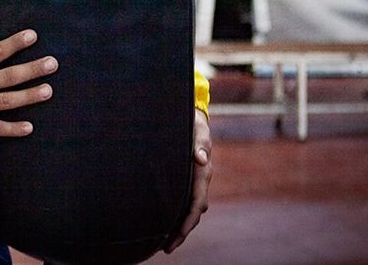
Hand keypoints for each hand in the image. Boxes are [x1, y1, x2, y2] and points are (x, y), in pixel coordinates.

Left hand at [164, 108, 211, 252]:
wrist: (195, 118)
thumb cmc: (194, 123)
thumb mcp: (198, 130)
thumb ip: (199, 143)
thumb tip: (201, 159)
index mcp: (202, 173)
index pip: (197, 203)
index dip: (188, 221)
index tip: (179, 235)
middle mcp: (200, 181)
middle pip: (193, 213)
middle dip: (182, 232)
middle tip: (167, 249)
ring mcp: (194, 181)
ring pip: (188, 210)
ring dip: (179, 227)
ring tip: (165, 243)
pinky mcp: (187, 179)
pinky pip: (183, 201)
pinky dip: (176, 214)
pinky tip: (164, 222)